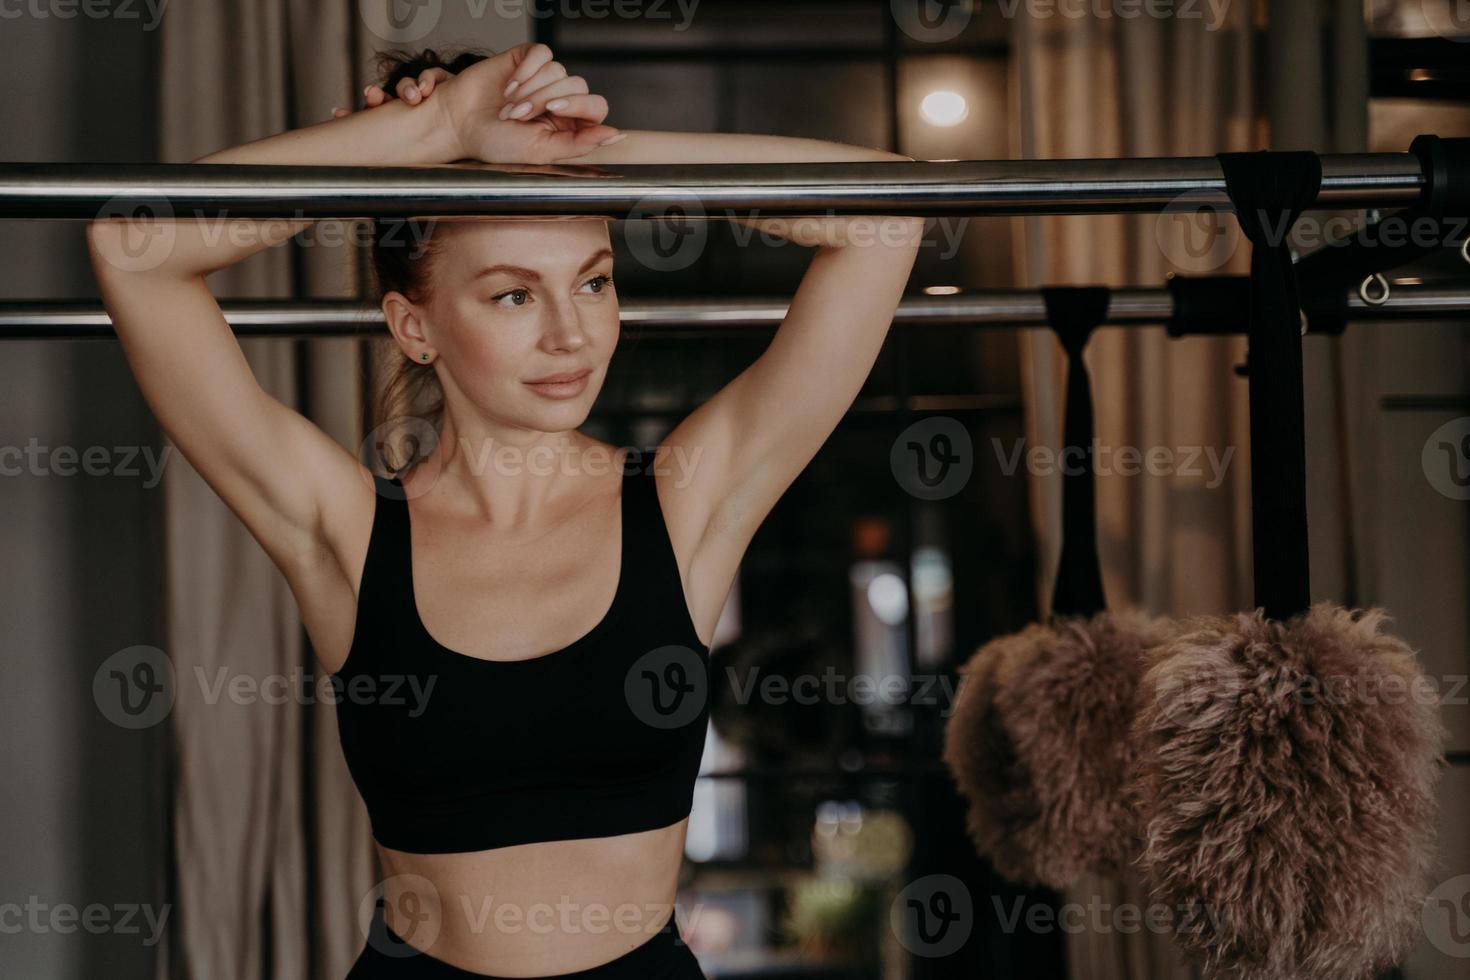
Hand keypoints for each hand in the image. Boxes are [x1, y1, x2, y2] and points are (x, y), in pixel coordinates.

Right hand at [330, 44, 622, 164]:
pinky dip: (527, 68)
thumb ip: (579, 145)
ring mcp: (544, 79)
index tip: (552, 112)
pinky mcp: (526, 60)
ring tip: (508, 106)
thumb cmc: (494, 143)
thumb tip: (615, 135)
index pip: (595, 107)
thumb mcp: (539, 152)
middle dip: (545, 100)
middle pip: (577, 85)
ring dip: (531, 89)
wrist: (458, 124)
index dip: (577, 106)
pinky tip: (508, 85)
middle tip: (518, 115)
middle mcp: (560, 101)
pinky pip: (543, 53)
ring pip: (558, 70)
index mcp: (568, 126)